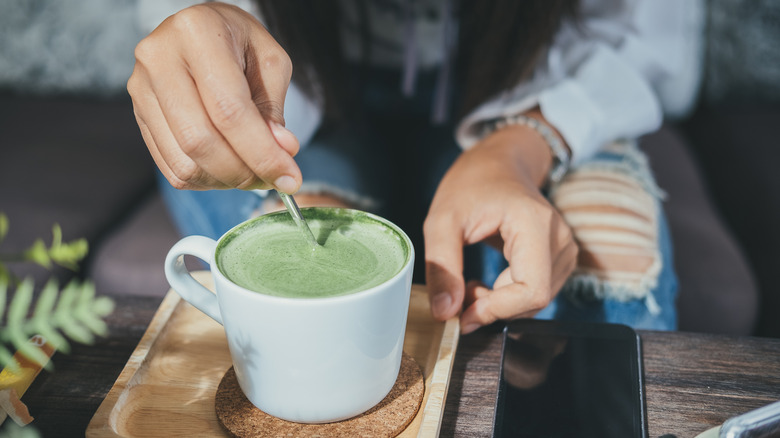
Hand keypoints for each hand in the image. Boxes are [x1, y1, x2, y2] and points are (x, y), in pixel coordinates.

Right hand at [127, 3, 300, 192]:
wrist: (203, 30)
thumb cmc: (240, 43)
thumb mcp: (270, 63)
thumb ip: (273, 110)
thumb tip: (281, 153)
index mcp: (197, 33)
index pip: (229, 111)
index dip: (262, 153)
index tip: (290, 178)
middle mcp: (159, 59)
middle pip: (200, 141)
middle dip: (243, 173)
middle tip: (273, 179)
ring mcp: (142, 89)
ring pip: (184, 162)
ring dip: (225, 181)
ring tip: (252, 172)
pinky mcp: (139, 114)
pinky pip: (172, 167)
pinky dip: (206, 180)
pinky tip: (228, 168)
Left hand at [424, 122, 577, 333]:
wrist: (500, 163)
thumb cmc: (471, 184)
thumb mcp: (442, 220)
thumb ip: (442, 267)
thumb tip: (444, 312)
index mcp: (535, 224)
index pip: (531, 290)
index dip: (496, 310)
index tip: (461, 315)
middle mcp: (560, 239)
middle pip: (533, 300)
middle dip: (493, 307)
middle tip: (459, 292)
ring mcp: (565, 249)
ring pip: (535, 302)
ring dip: (499, 304)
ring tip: (470, 283)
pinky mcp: (560, 259)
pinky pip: (536, 293)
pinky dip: (508, 298)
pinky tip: (487, 282)